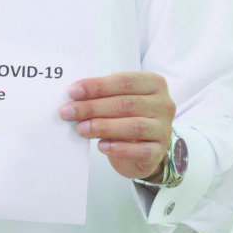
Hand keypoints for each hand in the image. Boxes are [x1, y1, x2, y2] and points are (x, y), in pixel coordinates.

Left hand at [59, 72, 175, 180]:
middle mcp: (163, 104)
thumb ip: (104, 95)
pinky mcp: (160, 151)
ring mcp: (164, 128)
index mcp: (154, 83)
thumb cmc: (128, 117)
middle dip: (93, 107)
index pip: (124, 81)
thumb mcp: (120, 100)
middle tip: (68, 112)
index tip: (72, 91)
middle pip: (126, 103)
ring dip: (103, 127)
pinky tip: (101, 146)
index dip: (97, 86)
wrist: (143, 149)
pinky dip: (119, 148)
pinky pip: (140, 150)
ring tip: (81, 129)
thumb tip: (74, 97)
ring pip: (133, 126)